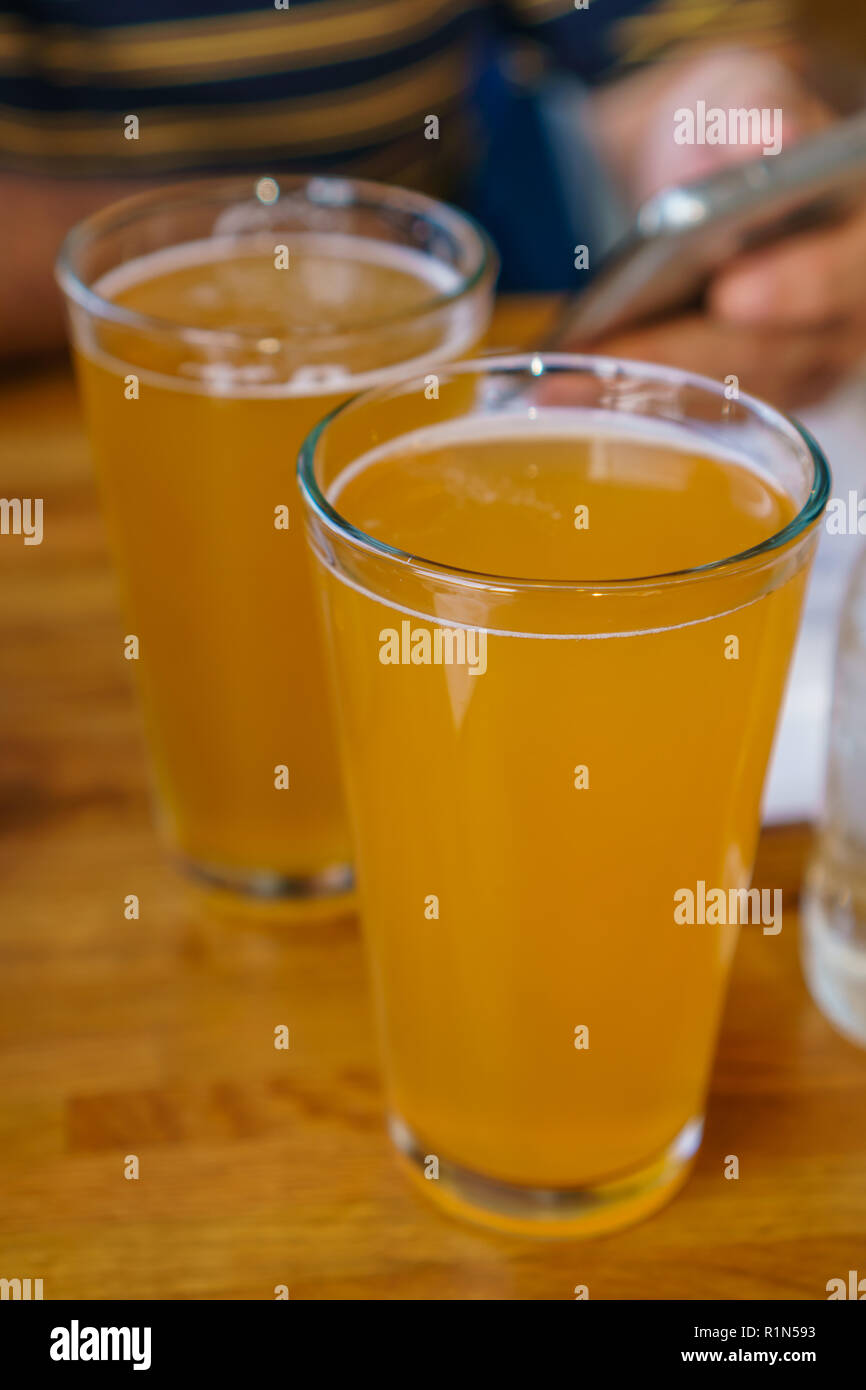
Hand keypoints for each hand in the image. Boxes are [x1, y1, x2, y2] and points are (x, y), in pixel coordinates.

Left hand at [582, 43, 865, 400]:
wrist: (704, 176)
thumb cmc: (735, 133)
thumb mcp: (742, 95)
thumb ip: (756, 111)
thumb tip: (771, 140)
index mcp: (859, 233)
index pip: (845, 270)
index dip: (794, 285)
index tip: (729, 292)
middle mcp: (845, 313)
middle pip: (772, 352)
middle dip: (680, 355)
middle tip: (602, 357)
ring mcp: (801, 364)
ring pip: (725, 398)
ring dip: (639, 391)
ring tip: (562, 383)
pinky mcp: (751, 397)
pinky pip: (695, 416)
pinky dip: (631, 405)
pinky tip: (568, 393)